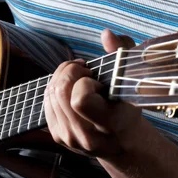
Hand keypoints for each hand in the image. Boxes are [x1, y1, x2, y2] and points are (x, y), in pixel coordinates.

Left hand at [43, 30, 141, 158]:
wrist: (124, 144)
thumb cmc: (130, 106)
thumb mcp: (132, 78)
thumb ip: (121, 52)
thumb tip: (106, 33)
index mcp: (109, 123)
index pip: (79, 99)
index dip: (84, 82)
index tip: (97, 80)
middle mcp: (86, 135)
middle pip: (60, 92)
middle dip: (71, 73)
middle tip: (86, 72)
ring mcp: (69, 138)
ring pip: (50, 94)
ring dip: (63, 78)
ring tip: (79, 78)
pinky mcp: (58, 137)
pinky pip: (46, 101)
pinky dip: (55, 87)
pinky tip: (71, 87)